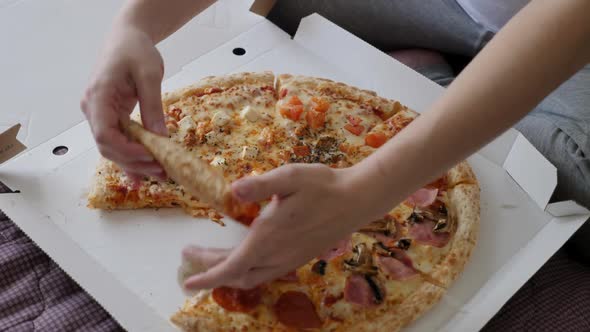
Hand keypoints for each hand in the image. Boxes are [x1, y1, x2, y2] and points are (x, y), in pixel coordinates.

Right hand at [81, 24, 166, 181]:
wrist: (127, 38)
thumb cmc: (135, 50)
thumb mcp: (149, 74)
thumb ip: (152, 106)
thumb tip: (160, 138)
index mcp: (98, 96)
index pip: (104, 134)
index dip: (126, 150)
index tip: (151, 156)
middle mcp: (93, 109)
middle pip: (108, 146)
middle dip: (134, 162)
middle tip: (162, 171)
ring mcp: (99, 114)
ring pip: (113, 147)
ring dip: (134, 163)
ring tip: (160, 175)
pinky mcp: (110, 117)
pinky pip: (118, 140)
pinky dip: (130, 157)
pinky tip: (141, 175)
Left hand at [181, 163, 390, 289]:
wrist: (357, 199)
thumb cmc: (323, 186)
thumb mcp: (290, 177)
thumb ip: (260, 185)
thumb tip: (232, 190)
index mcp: (269, 238)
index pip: (230, 267)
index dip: (207, 276)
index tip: (188, 281)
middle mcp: (277, 255)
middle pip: (237, 275)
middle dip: (211, 270)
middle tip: (192, 255)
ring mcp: (289, 259)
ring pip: (251, 277)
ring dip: (229, 272)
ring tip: (213, 257)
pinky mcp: (299, 257)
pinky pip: (265, 273)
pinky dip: (247, 271)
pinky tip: (245, 256)